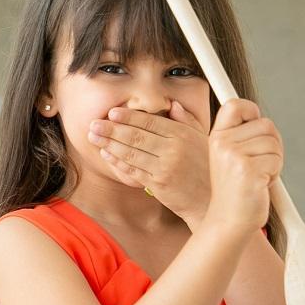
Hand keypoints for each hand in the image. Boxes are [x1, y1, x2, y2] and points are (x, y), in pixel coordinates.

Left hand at [87, 100, 210, 225]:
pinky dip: (118, 162)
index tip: (112, 112)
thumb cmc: (207, 168)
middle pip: (136, 136)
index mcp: (182, 135)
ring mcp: (164, 168)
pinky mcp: (158, 185)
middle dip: (111, 129)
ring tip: (94, 137)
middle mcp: (173, 150)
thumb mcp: (203, 138)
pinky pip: (133, 171)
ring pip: (131, 153)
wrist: (210, 200)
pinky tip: (107, 154)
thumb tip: (172, 105)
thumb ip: (186, 120)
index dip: (128, 117)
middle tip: (94, 124)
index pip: (150, 122)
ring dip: (109, 144)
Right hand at [204, 98, 283, 235]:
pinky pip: (276, 161)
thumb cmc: (235, 190)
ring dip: (274, 162)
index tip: (255, 124)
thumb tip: (259, 116)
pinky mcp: (249, 170)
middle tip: (259, 164)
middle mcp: (222, 143)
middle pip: (266, 125)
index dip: (252, 111)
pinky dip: (274, 175)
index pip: (235, 105)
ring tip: (257, 177)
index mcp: (216, 137)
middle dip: (272, 144)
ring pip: (274, 144)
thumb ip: (242, 136)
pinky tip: (259, 186)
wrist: (229, 221)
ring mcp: (234, 156)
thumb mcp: (230, 157)